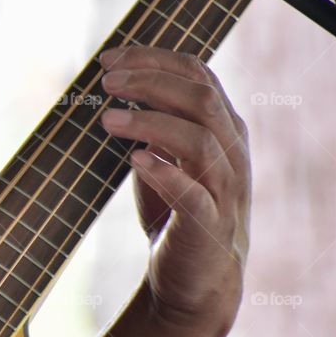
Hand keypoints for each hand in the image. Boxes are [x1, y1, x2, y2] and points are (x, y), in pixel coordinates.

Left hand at [98, 46, 250, 336]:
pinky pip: (195, 195)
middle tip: (105, 83)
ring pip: (200, 141)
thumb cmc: (174, 207)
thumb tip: (115, 80)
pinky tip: (135, 160)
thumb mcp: (164, 153)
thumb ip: (152, 119)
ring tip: (106, 120)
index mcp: (221, 126)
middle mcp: (230, 152)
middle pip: (200, 99)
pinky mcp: (209, 226)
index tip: (108, 59)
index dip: (153, 59)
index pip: (197, 74)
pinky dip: (166, 173)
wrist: (196, 277)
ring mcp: (224, 189)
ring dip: (150, 123)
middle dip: (150, 83)